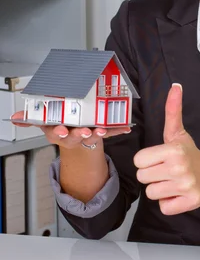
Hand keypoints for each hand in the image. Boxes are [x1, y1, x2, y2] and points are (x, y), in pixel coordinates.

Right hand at [10, 110, 130, 148]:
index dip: (59, 132)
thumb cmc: (62, 127)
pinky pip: (110, 132)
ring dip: (98, 133)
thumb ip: (31, 119)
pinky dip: (118, 129)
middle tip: (85, 131)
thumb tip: (14, 117)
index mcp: (58, 131)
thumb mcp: (45, 123)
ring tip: (102, 129)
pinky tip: (126, 127)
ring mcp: (87, 136)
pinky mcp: (100, 134)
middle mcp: (72, 135)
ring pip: (92, 136)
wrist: (77, 142)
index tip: (62, 130)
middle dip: (80, 134)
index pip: (56, 132)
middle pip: (74, 136)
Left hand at [134, 84, 199, 214]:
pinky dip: (169, 203)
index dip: (147, 160)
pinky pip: (164, 208)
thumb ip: (172, 110)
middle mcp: (180, 167)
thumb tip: (175, 86)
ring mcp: (186, 186)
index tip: (160, 158)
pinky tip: (178, 193)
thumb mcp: (177, 133)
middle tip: (166, 170)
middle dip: (152, 175)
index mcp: (173, 149)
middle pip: (142, 178)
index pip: (138, 160)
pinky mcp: (190, 202)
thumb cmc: (189, 154)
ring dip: (160, 189)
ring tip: (172, 181)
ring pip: (151, 194)